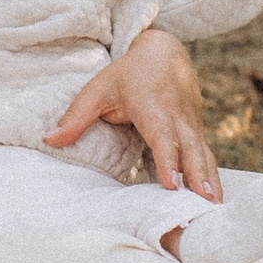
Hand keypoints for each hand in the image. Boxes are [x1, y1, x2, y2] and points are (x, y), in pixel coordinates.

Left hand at [49, 25, 215, 198]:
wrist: (166, 52)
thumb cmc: (128, 74)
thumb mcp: (98, 89)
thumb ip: (76, 116)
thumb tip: (48, 139)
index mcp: (153, 106)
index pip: (163, 136)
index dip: (168, 159)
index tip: (172, 183)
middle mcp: (177, 117)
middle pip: (190, 149)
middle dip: (198, 176)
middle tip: (203, 202)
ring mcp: (192, 125)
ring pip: (204, 154)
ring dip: (210, 181)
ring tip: (214, 209)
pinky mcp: (197, 133)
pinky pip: (206, 156)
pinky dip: (212, 178)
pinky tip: (214, 201)